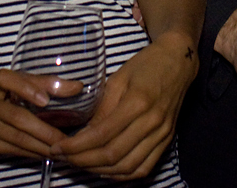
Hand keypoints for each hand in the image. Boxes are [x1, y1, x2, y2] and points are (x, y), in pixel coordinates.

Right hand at [0, 69, 68, 159]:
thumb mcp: (3, 85)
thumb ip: (37, 84)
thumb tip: (77, 87)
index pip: (7, 79)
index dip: (26, 87)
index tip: (45, 100)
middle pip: (16, 116)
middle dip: (44, 129)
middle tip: (67, 139)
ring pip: (13, 136)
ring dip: (39, 145)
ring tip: (60, 150)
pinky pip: (6, 148)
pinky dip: (27, 152)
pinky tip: (42, 154)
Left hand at [54, 31, 198, 178]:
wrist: (178, 61)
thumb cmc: (146, 64)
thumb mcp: (118, 78)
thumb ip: (102, 108)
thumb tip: (82, 134)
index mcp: (137, 102)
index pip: (101, 135)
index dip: (76, 146)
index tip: (57, 147)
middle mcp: (152, 122)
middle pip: (113, 155)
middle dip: (83, 161)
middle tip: (63, 158)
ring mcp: (162, 134)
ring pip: (127, 167)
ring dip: (100, 171)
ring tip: (80, 164)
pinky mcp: (167, 140)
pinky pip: (143, 168)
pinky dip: (122, 175)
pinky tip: (105, 170)